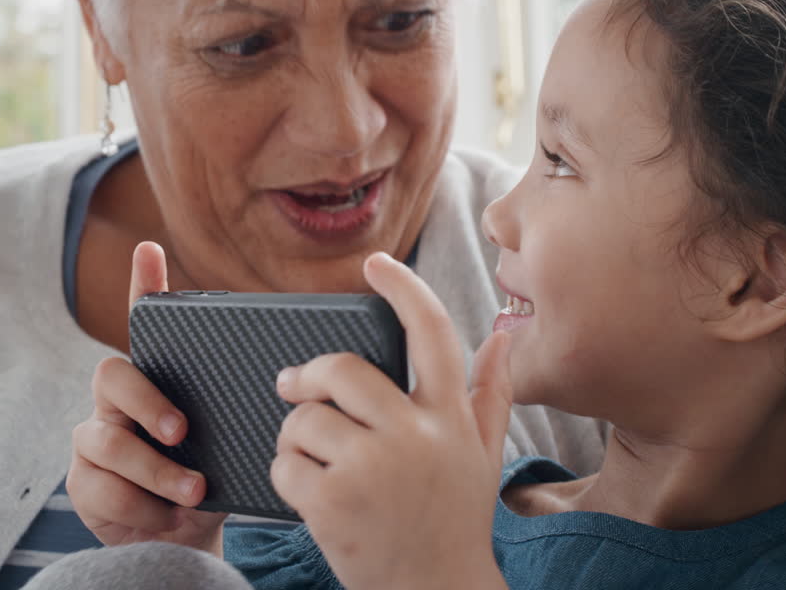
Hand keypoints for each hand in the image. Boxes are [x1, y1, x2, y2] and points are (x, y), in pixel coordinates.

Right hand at [66, 241, 227, 553]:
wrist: (184, 538)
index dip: (142, 285)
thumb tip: (297, 381)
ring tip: (193, 493)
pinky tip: (167, 518)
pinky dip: (146, 508)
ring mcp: (94, 438)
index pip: (143, 325)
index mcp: (156, 380)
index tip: (150, 249)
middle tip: (183, 430)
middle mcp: (117, 401)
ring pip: (109, 442)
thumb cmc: (208, 477)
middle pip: (111, 375)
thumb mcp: (227, 440)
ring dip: (157, 472)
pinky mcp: (83, 480)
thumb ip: (240, 408)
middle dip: (147, 402)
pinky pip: (105, 488)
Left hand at [271, 252, 512, 589]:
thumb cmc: (453, 522)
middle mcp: (414, 437)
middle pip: (340, 368)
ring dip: (295, 437)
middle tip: (293, 386)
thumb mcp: (481, 457)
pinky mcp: (333, 502)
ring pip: (304, 419)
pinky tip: (309, 494)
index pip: (431, 334)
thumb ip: (490, 394)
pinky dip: (285, 475)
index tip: (375, 264)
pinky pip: (284, 463)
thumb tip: (501, 335)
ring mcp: (372, 470)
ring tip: (313, 461)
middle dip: (307, 376)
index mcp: (449, 419)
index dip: (402, 290)